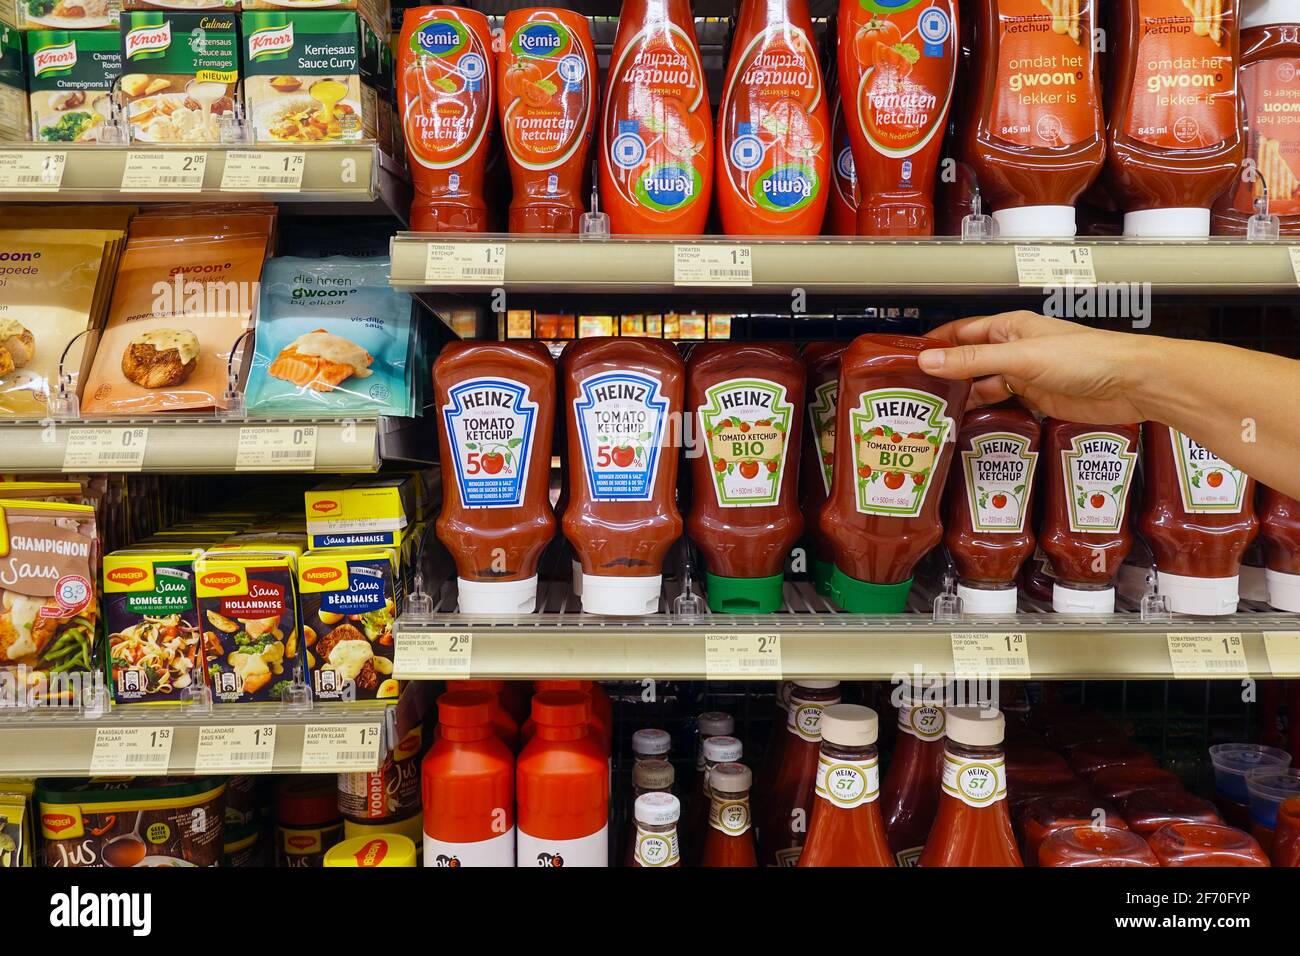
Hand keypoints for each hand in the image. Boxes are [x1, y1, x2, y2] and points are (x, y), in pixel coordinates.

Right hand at [917, 311, 1148, 423]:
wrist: (1130, 383)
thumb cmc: (1085, 357)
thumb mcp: (1021, 357)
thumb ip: (973, 361)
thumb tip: (929, 361)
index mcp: (1008, 328)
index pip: (959, 333)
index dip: (932, 345)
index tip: (904, 360)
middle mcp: (1013, 349)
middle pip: (966, 361)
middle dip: (941, 374)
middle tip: (910, 394)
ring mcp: (1024, 375)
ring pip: (981, 385)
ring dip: (960, 396)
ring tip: (931, 413)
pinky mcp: (1036, 399)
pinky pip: (1000, 404)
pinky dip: (982, 412)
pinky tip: (964, 422)